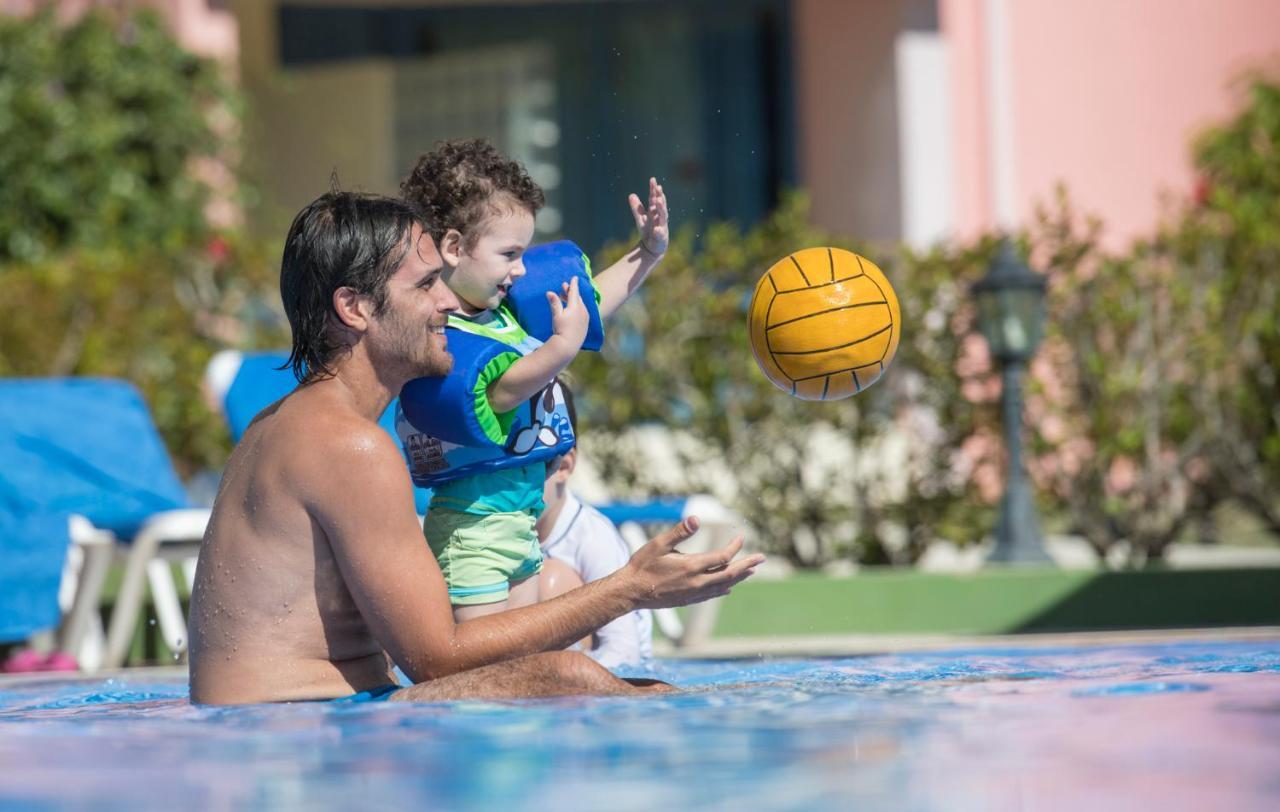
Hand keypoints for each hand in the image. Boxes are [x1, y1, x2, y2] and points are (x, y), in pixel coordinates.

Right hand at [546, 276, 588, 350]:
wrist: (568, 345)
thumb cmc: (561, 329)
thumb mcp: (556, 315)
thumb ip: (554, 303)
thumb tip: (549, 292)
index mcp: (575, 306)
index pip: (574, 292)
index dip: (573, 284)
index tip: (575, 277)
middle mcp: (582, 310)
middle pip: (577, 297)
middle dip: (571, 291)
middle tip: (564, 287)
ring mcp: (585, 317)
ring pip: (580, 304)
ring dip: (573, 300)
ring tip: (565, 298)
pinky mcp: (585, 324)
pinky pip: (582, 311)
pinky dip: (577, 307)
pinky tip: (571, 310)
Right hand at [623, 516, 763, 609]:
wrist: (630, 592)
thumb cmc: (642, 565)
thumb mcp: (658, 544)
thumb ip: (679, 532)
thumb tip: (696, 518)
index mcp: (691, 566)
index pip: (722, 556)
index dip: (735, 546)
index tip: (741, 537)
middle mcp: (697, 582)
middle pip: (730, 574)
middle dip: (747, 565)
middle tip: (762, 558)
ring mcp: (693, 594)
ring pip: (723, 586)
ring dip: (739, 577)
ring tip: (751, 571)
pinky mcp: (688, 601)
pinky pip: (712, 595)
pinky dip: (724, 589)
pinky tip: (728, 587)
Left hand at [629, 177, 668, 257]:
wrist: (652, 248)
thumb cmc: (648, 231)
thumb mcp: (640, 219)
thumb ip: (637, 208)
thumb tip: (631, 194)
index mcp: (654, 212)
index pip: (654, 199)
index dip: (653, 190)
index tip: (653, 180)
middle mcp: (659, 217)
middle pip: (660, 205)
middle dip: (659, 196)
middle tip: (658, 187)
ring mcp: (661, 226)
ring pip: (662, 216)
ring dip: (661, 208)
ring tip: (659, 200)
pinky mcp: (661, 237)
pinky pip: (660, 234)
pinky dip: (658, 231)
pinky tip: (656, 229)